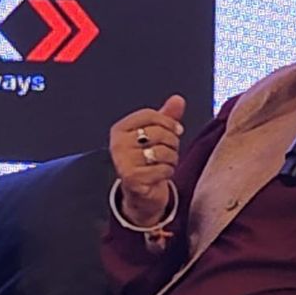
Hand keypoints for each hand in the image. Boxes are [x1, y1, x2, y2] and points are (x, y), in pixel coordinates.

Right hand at [109, 95, 184, 225]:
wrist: (140, 194)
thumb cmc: (147, 162)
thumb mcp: (156, 136)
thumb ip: (166, 117)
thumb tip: (178, 100)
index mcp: (120, 130)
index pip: (150, 115)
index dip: (169, 122)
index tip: (177, 130)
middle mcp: (117, 144)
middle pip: (158, 132)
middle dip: (172, 142)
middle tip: (169, 151)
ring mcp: (123, 162)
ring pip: (162, 151)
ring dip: (171, 158)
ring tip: (164, 163)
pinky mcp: (132, 178)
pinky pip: (162, 168)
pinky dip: (167, 172)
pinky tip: (161, 175)